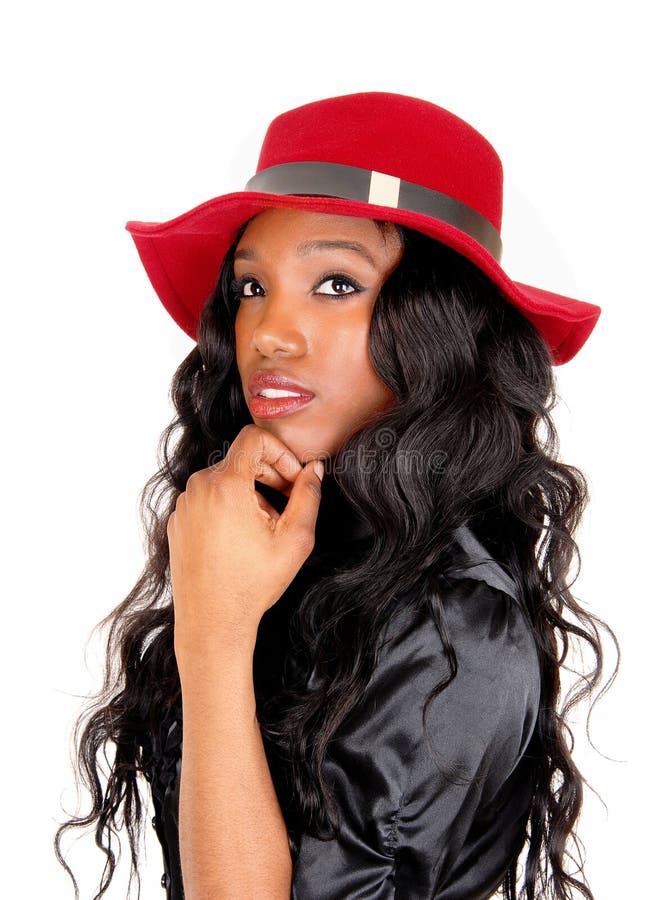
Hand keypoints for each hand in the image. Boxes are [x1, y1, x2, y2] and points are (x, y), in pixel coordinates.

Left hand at [167, 424, 323, 657]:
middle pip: (241, 459)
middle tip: (289, 503)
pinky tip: (241, 540)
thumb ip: (308, 496)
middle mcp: (197, 488)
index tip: (293, 479)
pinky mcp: (177, 522)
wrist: (211, 622)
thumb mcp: (295, 539)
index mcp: (224, 484)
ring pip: (225, 480)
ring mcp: (183, 505)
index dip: (281, 452)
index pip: (254, 438)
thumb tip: (314, 470)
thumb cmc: (252, 584)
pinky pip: (207, 499)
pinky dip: (228, 508)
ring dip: (250, 494)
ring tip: (265, 529)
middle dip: (270, 475)